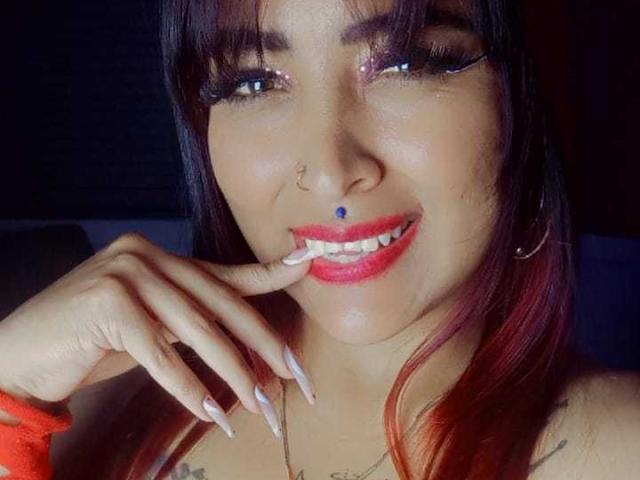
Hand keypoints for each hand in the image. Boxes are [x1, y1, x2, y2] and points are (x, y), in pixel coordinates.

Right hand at [0, 232, 315, 434]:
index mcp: (162, 256)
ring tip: (257, 406)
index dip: (272, 276)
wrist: (22, 354)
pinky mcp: (105, 303)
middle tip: (293, 377)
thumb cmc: (92, 341)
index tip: (311, 265)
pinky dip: (187, 384)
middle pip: (221, 303)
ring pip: (196, 329)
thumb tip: (245, 336)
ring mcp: (124, 274)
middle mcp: (146, 255)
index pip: (227, 273)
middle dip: (261, 344)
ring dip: (232, 373)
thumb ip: (194, 317)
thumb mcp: (154, 324)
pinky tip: (210, 410)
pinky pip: (159, 351)